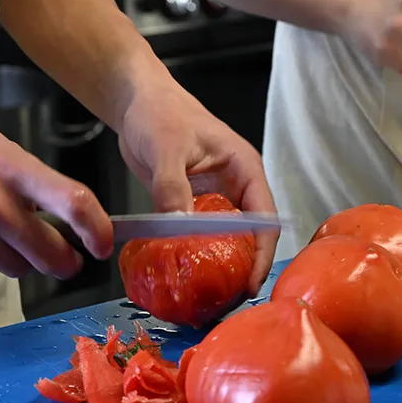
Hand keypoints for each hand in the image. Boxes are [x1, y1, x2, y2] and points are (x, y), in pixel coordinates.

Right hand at [0, 109, 112, 279]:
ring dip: (18, 259)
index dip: (97, 230)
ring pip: (18, 269)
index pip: (73, 203)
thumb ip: (34, 182)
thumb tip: (71, 219)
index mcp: (12, 169)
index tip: (103, 245)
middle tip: (66, 260)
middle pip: (52, 254)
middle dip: (65, 262)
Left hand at [117, 78, 278, 294]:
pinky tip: (185, 276)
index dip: (262, 253)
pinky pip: (199, 235)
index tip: (251, 283)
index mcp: (245, 170)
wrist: (136, 101)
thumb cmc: (160, 113)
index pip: (265, 218)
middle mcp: (236, 187)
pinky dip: (195, 254)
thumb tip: (181, 226)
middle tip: (228, 301)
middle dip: (243, 267)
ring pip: (225, 238)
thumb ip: (173, 187)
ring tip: (209, 297)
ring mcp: (214, 198)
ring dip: (220, 265)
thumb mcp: (167, 148)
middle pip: (250, 235)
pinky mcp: (192, 205)